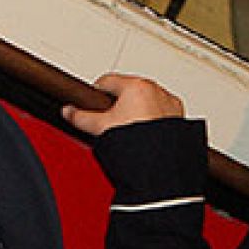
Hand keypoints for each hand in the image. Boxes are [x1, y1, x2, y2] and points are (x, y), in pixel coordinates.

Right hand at [62, 73, 185, 135]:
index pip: (107, 81)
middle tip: (110, 124)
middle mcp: (156, 91)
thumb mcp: (101, 128)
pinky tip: (146, 136)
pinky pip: (162, 113)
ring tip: (128, 132)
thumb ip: (81, 117)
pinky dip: (154, 121)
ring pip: (146, 102)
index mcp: (135, 86)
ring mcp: (169, 104)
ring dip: (137, 112)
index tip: (92, 104)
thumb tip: (68, 112)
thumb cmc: (136, 145)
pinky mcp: (179, 119)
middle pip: (128, 91)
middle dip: (118, 105)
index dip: (95, 94)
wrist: (160, 167)